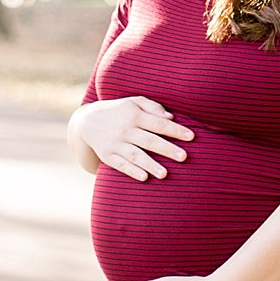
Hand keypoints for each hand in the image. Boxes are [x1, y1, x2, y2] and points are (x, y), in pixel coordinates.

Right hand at [70, 97, 192, 180]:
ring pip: (135, 155)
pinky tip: (144, 178)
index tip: (192, 137)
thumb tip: (171, 117)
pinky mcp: (107, 156)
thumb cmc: (120, 111)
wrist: (87, 121)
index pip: (158, 123)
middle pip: (149, 140)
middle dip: (167, 149)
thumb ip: (153, 107)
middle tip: (184, 157)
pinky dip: (132, 171)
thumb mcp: (134, 102)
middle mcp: (125, 130)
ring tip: (165, 174)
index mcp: (134, 115)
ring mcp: (115, 144)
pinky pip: (121, 165)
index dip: (175, 130)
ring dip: (150, 165)